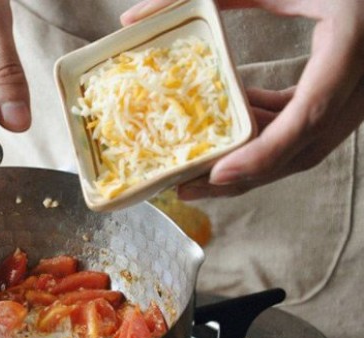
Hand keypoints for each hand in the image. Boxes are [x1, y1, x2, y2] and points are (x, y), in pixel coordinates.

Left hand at [121, 0, 363, 199]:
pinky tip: (237, 117)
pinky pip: (307, 120)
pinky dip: (270, 126)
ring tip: (202, 162)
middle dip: (246, 175)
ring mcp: (359, 88)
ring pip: (307, 144)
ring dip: (253, 156)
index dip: (263, 152)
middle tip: (190, 185)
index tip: (218, 173)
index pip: (307, 115)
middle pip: (304, 149)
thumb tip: (131, 18)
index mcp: (349, 45)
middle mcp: (361, 78)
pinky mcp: (348, 86)